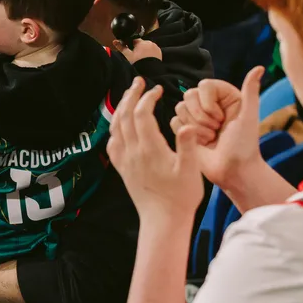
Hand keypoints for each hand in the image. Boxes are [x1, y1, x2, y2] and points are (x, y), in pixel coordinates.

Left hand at [106, 78, 202, 219]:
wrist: (163, 221)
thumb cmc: (181, 197)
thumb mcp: (190, 171)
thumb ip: (187, 146)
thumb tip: (185, 125)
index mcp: (150, 149)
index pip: (142, 115)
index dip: (148, 98)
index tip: (158, 89)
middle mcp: (133, 152)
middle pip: (125, 115)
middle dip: (131, 95)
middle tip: (138, 81)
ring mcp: (124, 161)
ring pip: (116, 127)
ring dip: (122, 108)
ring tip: (129, 95)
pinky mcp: (121, 169)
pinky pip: (112, 142)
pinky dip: (115, 127)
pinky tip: (121, 125)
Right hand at [114, 36, 161, 63]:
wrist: (150, 72)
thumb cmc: (138, 63)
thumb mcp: (128, 55)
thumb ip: (121, 47)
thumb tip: (114, 41)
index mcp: (141, 42)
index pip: (134, 39)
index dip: (131, 44)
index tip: (130, 50)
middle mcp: (149, 42)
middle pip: (141, 43)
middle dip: (138, 47)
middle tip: (136, 56)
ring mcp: (155, 47)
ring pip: (147, 46)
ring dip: (145, 49)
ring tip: (142, 58)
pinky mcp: (159, 51)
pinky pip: (153, 50)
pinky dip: (150, 52)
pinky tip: (147, 58)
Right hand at [171, 66, 265, 190]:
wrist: (233, 171)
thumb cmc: (244, 146)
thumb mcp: (249, 116)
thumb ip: (250, 91)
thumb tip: (259, 68)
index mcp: (225, 96)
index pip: (204, 85)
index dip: (208, 103)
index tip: (222, 118)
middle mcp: (209, 103)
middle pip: (189, 95)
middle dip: (201, 117)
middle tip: (216, 130)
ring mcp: (195, 116)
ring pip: (179, 108)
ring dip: (195, 127)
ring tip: (210, 138)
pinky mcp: (184, 129)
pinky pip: (173, 121)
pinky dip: (186, 133)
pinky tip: (200, 143)